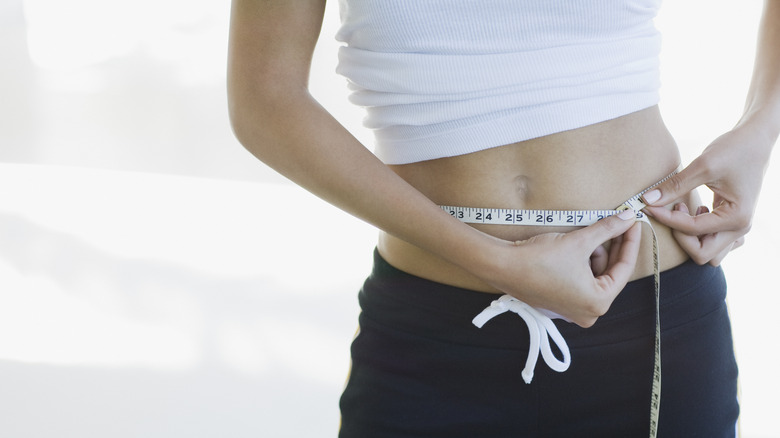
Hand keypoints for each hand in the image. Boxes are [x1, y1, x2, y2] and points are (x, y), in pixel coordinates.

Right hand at [486, 210, 641, 327]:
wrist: (504, 266)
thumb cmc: (540, 259)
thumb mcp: (579, 241)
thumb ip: (607, 229)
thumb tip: (626, 218)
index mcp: (598, 303)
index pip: (624, 269)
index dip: (629, 242)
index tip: (633, 223)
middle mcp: (588, 313)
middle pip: (609, 274)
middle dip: (611, 248)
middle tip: (616, 224)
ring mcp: (572, 311)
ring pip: (594, 277)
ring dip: (594, 255)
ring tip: (587, 235)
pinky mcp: (559, 304)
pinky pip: (580, 283)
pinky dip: (581, 265)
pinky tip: (576, 247)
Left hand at [641, 123, 771, 264]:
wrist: (755, 140)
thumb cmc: (734, 149)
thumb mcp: (702, 165)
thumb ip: (675, 186)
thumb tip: (647, 200)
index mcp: (737, 218)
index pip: (693, 230)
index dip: (667, 219)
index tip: (649, 206)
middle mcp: (741, 228)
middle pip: (702, 254)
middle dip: (680, 237)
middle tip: (670, 210)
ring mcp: (738, 228)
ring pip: (709, 252)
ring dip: (690, 238)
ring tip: (683, 209)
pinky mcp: (732, 223)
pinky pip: (714, 242)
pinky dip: (699, 234)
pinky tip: (695, 211)